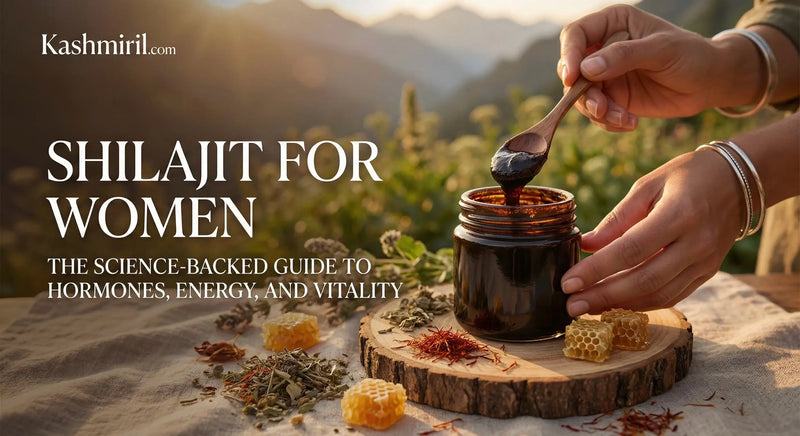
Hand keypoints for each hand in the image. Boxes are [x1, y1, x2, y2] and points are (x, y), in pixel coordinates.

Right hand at [558, 5, 738, 130]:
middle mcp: (602, 49)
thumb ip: (624, 55)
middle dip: (582, 93)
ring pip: (580, 96)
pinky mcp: (612, 98)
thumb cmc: (691, 55)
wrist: (709, 82)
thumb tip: (585, 68)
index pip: (575, 35)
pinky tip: (631, 122)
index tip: (572, 78)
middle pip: (570, 70)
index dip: (568, 55)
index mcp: (612, 24)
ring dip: (598, 111)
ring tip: (624, 118)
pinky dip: (609, 121)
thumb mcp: (661, 50)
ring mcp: (605, 75)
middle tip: (601, 108)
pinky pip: (596, 113)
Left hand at [560, 150, 743, 315]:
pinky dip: (642, 303)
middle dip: (603, 296)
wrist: (739, 181)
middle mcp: (696, 243)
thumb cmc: (687, 177)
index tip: (568, 283)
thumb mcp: (649, 184)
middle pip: (644, 280)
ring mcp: (705, 262)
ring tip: (587, 308)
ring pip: (658, 294)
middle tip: (571, 306)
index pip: (630, 250)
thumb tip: (586, 244)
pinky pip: (672, 296)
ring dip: (619, 305)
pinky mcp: (707, 273)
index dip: (597, 270)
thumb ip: (617, 218)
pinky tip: (616, 303)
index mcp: (678, 214)